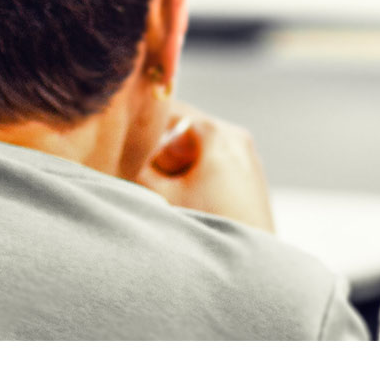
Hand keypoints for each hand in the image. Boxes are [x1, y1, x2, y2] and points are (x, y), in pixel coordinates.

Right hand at [137, 108, 275, 233]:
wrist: (248, 266)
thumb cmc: (208, 227)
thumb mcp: (161, 195)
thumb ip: (139, 168)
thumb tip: (127, 155)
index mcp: (217, 133)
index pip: (171, 111)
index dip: (146, 128)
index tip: (131, 148)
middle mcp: (237, 138)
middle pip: (186, 134)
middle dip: (165, 157)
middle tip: (155, 184)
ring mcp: (249, 159)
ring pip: (200, 153)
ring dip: (181, 172)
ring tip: (175, 200)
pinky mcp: (253, 180)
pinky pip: (216, 169)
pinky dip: (199, 181)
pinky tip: (194, 207)